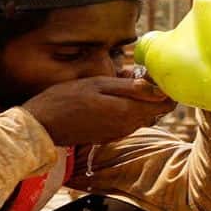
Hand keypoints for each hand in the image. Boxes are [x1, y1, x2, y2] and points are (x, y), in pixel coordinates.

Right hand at [21, 76, 176, 145]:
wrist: (43, 126)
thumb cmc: (66, 99)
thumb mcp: (98, 84)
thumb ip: (129, 87)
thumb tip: (159, 89)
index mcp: (128, 112)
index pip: (166, 105)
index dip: (167, 89)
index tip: (156, 74)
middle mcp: (128, 126)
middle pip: (156, 110)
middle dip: (154, 93)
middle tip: (139, 74)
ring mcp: (119, 133)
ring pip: (143, 116)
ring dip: (140, 100)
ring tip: (124, 83)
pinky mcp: (110, 136)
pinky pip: (128, 121)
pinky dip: (128, 109)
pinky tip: (112, 97)